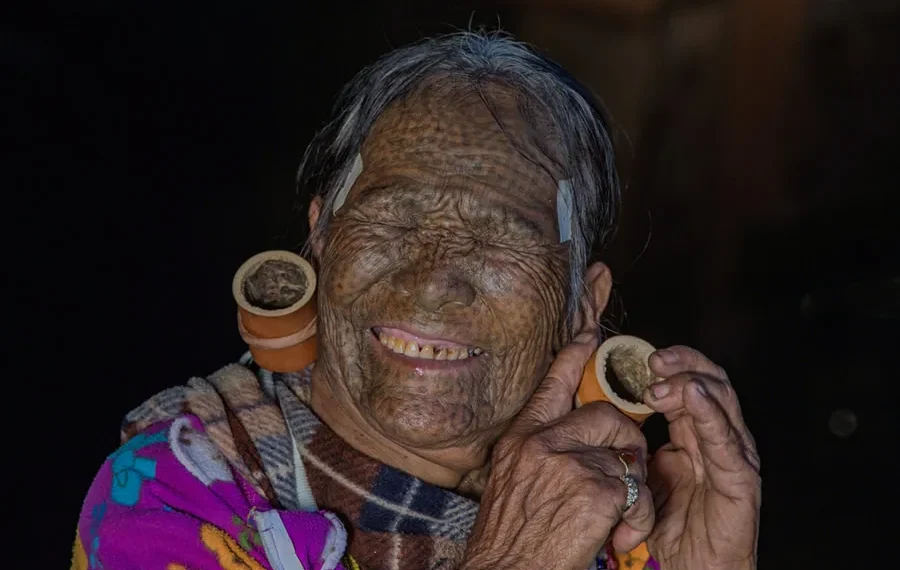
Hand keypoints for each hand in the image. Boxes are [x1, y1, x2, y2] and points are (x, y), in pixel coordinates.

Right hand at [460, 333, 654, 569]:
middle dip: (624, 441)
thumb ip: (542, 451)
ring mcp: (568, 464)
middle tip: (624, 470)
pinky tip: (616, 534)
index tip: (589, 333)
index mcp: (521, 439)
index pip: (551, 385)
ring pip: (626, 457)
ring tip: (615, 518)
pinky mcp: (596, 490)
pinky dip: (635, 517)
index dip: (573, 356)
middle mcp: (542, 443)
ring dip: (631, 490)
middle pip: (605, 416)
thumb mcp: (513, 480)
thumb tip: (578, 436)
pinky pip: (635, 491)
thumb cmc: (511, 536)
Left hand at [642, 346, 760, 569]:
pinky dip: (712, 416)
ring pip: (722, 402)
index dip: (668, 364)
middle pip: (709, 382)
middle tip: (652, 360)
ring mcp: (734, 457)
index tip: (636, 355)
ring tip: (664, 377)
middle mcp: (718, 439)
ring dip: (691, 384)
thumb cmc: (669, 528)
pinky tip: (695, 397)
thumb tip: (599, 410)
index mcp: (694, 434)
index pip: (687, 383)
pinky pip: (728, 443)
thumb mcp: (642, 475)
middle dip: (682, 364)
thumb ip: (633, 444)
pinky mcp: (742, 482)